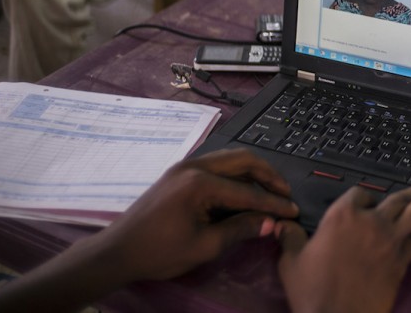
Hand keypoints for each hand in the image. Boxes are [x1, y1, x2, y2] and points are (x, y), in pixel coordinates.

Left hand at [0, 148, 298, 312]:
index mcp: (200, 183)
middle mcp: (195, 165)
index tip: (293, 213)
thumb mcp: (204, 246)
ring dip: (254, 173)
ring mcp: (186, 165)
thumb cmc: (159, 252)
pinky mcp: (180, 172)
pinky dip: (236, 175)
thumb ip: (240, 230)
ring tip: (270, 192)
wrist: (117, 251)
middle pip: (244, 160)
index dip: (273, 204)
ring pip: (231, 159)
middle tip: (285, 194)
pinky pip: (217, 165)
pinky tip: (244, 191)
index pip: (248, 191)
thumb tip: (271, 224)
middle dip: (269, 176)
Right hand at [276, 169, 410, 312]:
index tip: (364, 202)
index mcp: (342, 215)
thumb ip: (290, 238)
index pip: (359, 193)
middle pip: (397, 197)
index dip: (363, 196)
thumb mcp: (291, 261)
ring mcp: (390, 239)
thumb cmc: (311, 290)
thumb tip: (282, 225)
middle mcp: (370, 221)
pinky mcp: (402, 260)